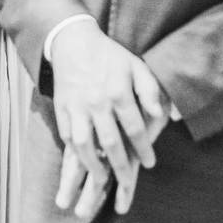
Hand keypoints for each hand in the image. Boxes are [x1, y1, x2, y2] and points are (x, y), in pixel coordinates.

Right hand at [50, 22, 167, 216]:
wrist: (73, 40)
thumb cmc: (108, 55)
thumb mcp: (135, 65)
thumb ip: (149, 90)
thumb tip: (161, 114)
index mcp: (118, 92)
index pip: (134, 128)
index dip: (144, 148)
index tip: (150, 163)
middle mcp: (97, 101)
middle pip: (110, 142)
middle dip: (120, 166)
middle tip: (127, 181)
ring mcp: (77, 105)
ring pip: (84, 143)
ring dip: (93, 164)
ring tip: (102, 177)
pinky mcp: (61, 107)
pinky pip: (66, 135)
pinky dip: (74, 151)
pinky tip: (82, 160)